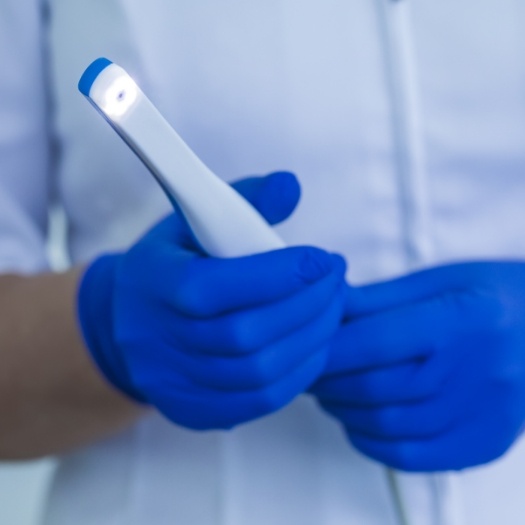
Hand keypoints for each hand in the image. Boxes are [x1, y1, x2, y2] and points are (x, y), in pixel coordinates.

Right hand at [78, 172, 346, 429]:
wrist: (129, 321)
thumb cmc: (174, 263)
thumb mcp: (195, 220)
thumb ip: (245, 200)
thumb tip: (291, 186)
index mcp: (152, 283)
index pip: (214, 287)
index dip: (277, 275)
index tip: (322, 259)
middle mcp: (155, 340)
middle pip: (244, 335)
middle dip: (307, 306)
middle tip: (337, 280)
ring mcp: (172, 383)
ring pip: (258, 373)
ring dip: (311, 340)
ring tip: (333, 309)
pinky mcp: (192, 410)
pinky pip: (258, 402)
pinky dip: (299, 373)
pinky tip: (315, 344)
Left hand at [311, 262, 524, 470]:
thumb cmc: (494, 296)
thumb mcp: (439, 281)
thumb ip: (378, 299)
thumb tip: (326, 307)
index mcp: (460, 320)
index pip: (373, 342)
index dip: (327, 348)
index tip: (306, 346)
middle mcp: (474, 373)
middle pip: (372, 387)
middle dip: (326, 380)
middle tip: (311, 369)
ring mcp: (481, 416)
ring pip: (384, 425)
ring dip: (342, 409)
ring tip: (330, 391)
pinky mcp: (483, 444)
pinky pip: (410, 456)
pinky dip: (370, 441)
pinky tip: (358, 421)